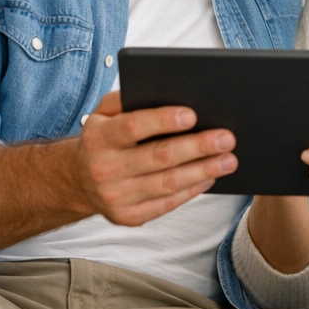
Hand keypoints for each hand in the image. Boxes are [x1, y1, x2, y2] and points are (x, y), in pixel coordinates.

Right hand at [75, 91, 237, 226]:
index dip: (163, 120)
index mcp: (98, 137)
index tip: (192, 114)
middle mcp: (104, 169)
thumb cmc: (104, 136)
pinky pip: (167, 203)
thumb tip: (171, 92)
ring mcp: (116, 197)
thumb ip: (130, 98)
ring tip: (229, 160)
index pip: (133, 127)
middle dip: (197, 147)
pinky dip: (192, 190)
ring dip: (203, 171)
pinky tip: (210, 177)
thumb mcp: (105, 112)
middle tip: (226, 138)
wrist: (78, 180)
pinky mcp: (129, 217)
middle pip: (158, 157)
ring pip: (168, 183)